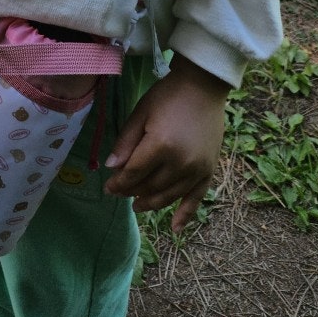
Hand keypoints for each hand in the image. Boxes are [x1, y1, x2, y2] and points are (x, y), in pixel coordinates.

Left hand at [103, 54, 229, 231]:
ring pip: (169, 195)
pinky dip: (185, 215)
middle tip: (120, 194)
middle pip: (151, 186)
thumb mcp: (141, 113)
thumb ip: (126, 142)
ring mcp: (197, 169)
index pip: (134, 173)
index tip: (108, 188)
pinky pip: (196, 199)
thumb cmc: (167, 96)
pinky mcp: (209, 171)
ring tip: (138, 205)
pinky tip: (174, 229)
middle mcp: (181, 163)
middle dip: (132, 192)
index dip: (119, 183)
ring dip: (152, 203)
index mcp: (160, 146)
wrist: (203, 87)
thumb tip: (112, 168)